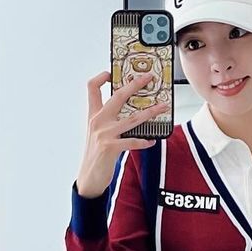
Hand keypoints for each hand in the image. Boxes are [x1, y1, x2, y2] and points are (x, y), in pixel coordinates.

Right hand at [77, 71, 170, 196]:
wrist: (88, 178)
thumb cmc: (96, 155)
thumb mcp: (98, 133)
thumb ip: (108, 120)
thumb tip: (130, 112)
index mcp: (93, 115)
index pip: (92, 88)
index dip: (101, 77)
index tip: (111, 72)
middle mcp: (98, 121)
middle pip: (117, 96)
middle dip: (135, 85)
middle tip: (149, 78)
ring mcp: (104, 134)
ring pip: (132, 118)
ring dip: (151, 112)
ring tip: (163, 107)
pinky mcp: (110, 147)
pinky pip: (132, 141)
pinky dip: (144, 141)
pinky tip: (152, 141)